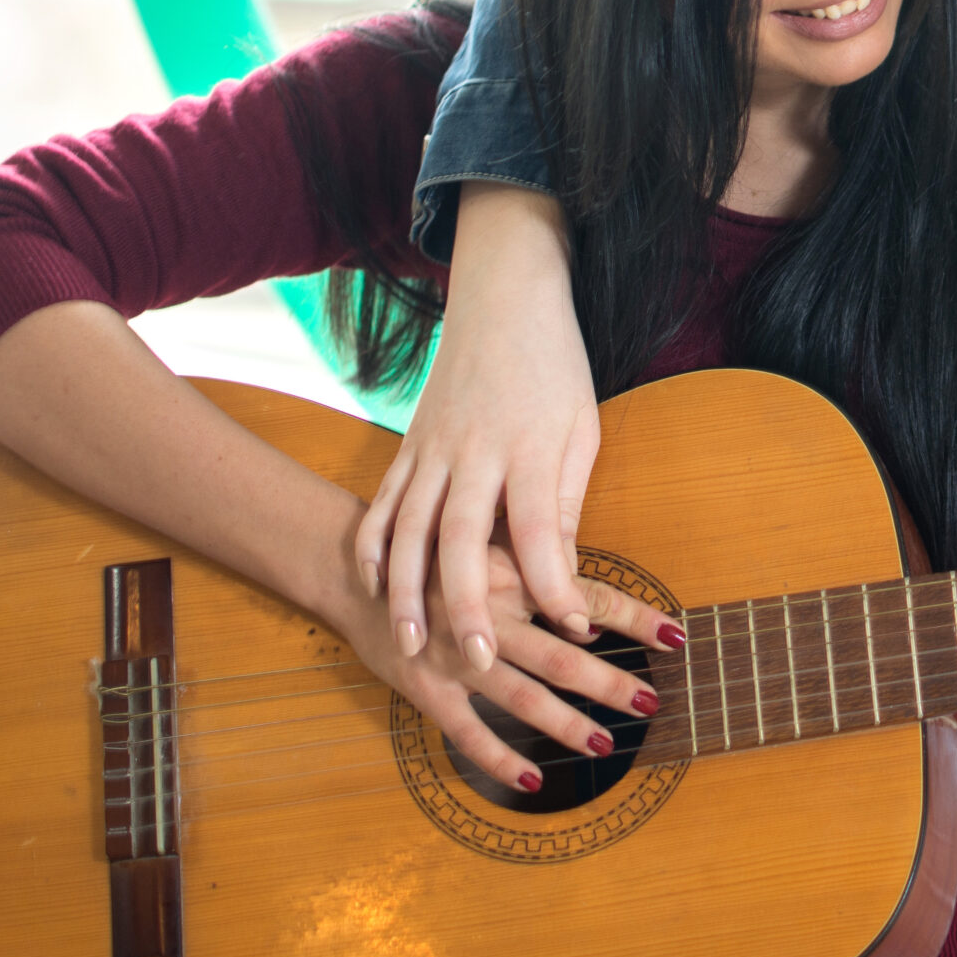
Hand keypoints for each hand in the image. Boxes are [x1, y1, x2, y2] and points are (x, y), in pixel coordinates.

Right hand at [326, 545, 674, 791]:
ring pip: (521, 696)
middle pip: (562, 656)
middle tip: (650, 702)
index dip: (634, 618)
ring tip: (605, 744)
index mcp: (511, 574)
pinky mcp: (425, 688)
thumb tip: (592, 615)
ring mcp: (456, 656)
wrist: (353, 567)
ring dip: (566, 724)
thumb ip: (538, 568)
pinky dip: (500, 758)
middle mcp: (488, 616)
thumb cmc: (432, 553)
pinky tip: (533, 778)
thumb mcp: (487, 543)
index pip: (585, 598)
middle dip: (610, 683)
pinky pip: (468, 731)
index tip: (676, 636)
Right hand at [355, 185, 657, 670]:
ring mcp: (432, 446)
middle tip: (477, 659)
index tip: (573, 628)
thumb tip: (569, 577)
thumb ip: (566, 503)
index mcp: (528, 446)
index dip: (556, 581)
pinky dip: (375, 548)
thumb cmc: (554, 367)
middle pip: (462, 535)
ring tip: (411, 644)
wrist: (504, 296)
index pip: (540, 527)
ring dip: (408, 590)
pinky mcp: (407, 444)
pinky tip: (375, 589)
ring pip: (410, 527)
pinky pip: (383, 503)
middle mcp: (474, 449)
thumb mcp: (580, 428)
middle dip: (467, 603)